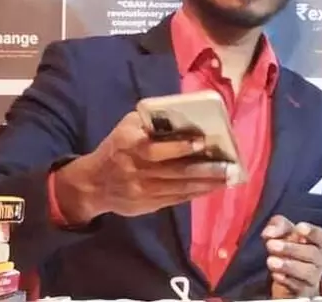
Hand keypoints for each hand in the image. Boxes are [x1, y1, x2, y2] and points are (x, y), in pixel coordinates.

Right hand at [55, 111, 236, 222]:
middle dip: (204, 169)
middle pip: (174, 171)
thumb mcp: (126, 128)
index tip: (202, 142)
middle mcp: (135, 170)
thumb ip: (149, 121)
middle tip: (228, 165)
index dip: (179, 147)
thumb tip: (182, 115)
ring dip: (206, 183)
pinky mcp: (147, 205)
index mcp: (128, 146)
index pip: (155, 149)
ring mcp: (142, 191)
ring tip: (228, 177)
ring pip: (179, 188)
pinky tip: (212, 188)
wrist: (93, 184)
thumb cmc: (116, 148)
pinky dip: (196, 193)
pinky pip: (176, 199)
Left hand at [262, 215, 321, 297]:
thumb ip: (277, 226)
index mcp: (315, 242)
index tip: (298, 228)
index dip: (311, 231)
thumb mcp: (281, 232)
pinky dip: (287, 280)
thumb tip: (269, 233)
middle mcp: (318, 259)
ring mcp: (313, 277)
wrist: (286, 276)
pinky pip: (299, 287)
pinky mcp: (304, 291)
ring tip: (270, 261)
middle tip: (271, 245)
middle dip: (291, 249)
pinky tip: (276, 275)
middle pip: (312, 253)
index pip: (319, 235)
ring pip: (307, 272)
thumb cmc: (287, 248)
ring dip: (288, 266)